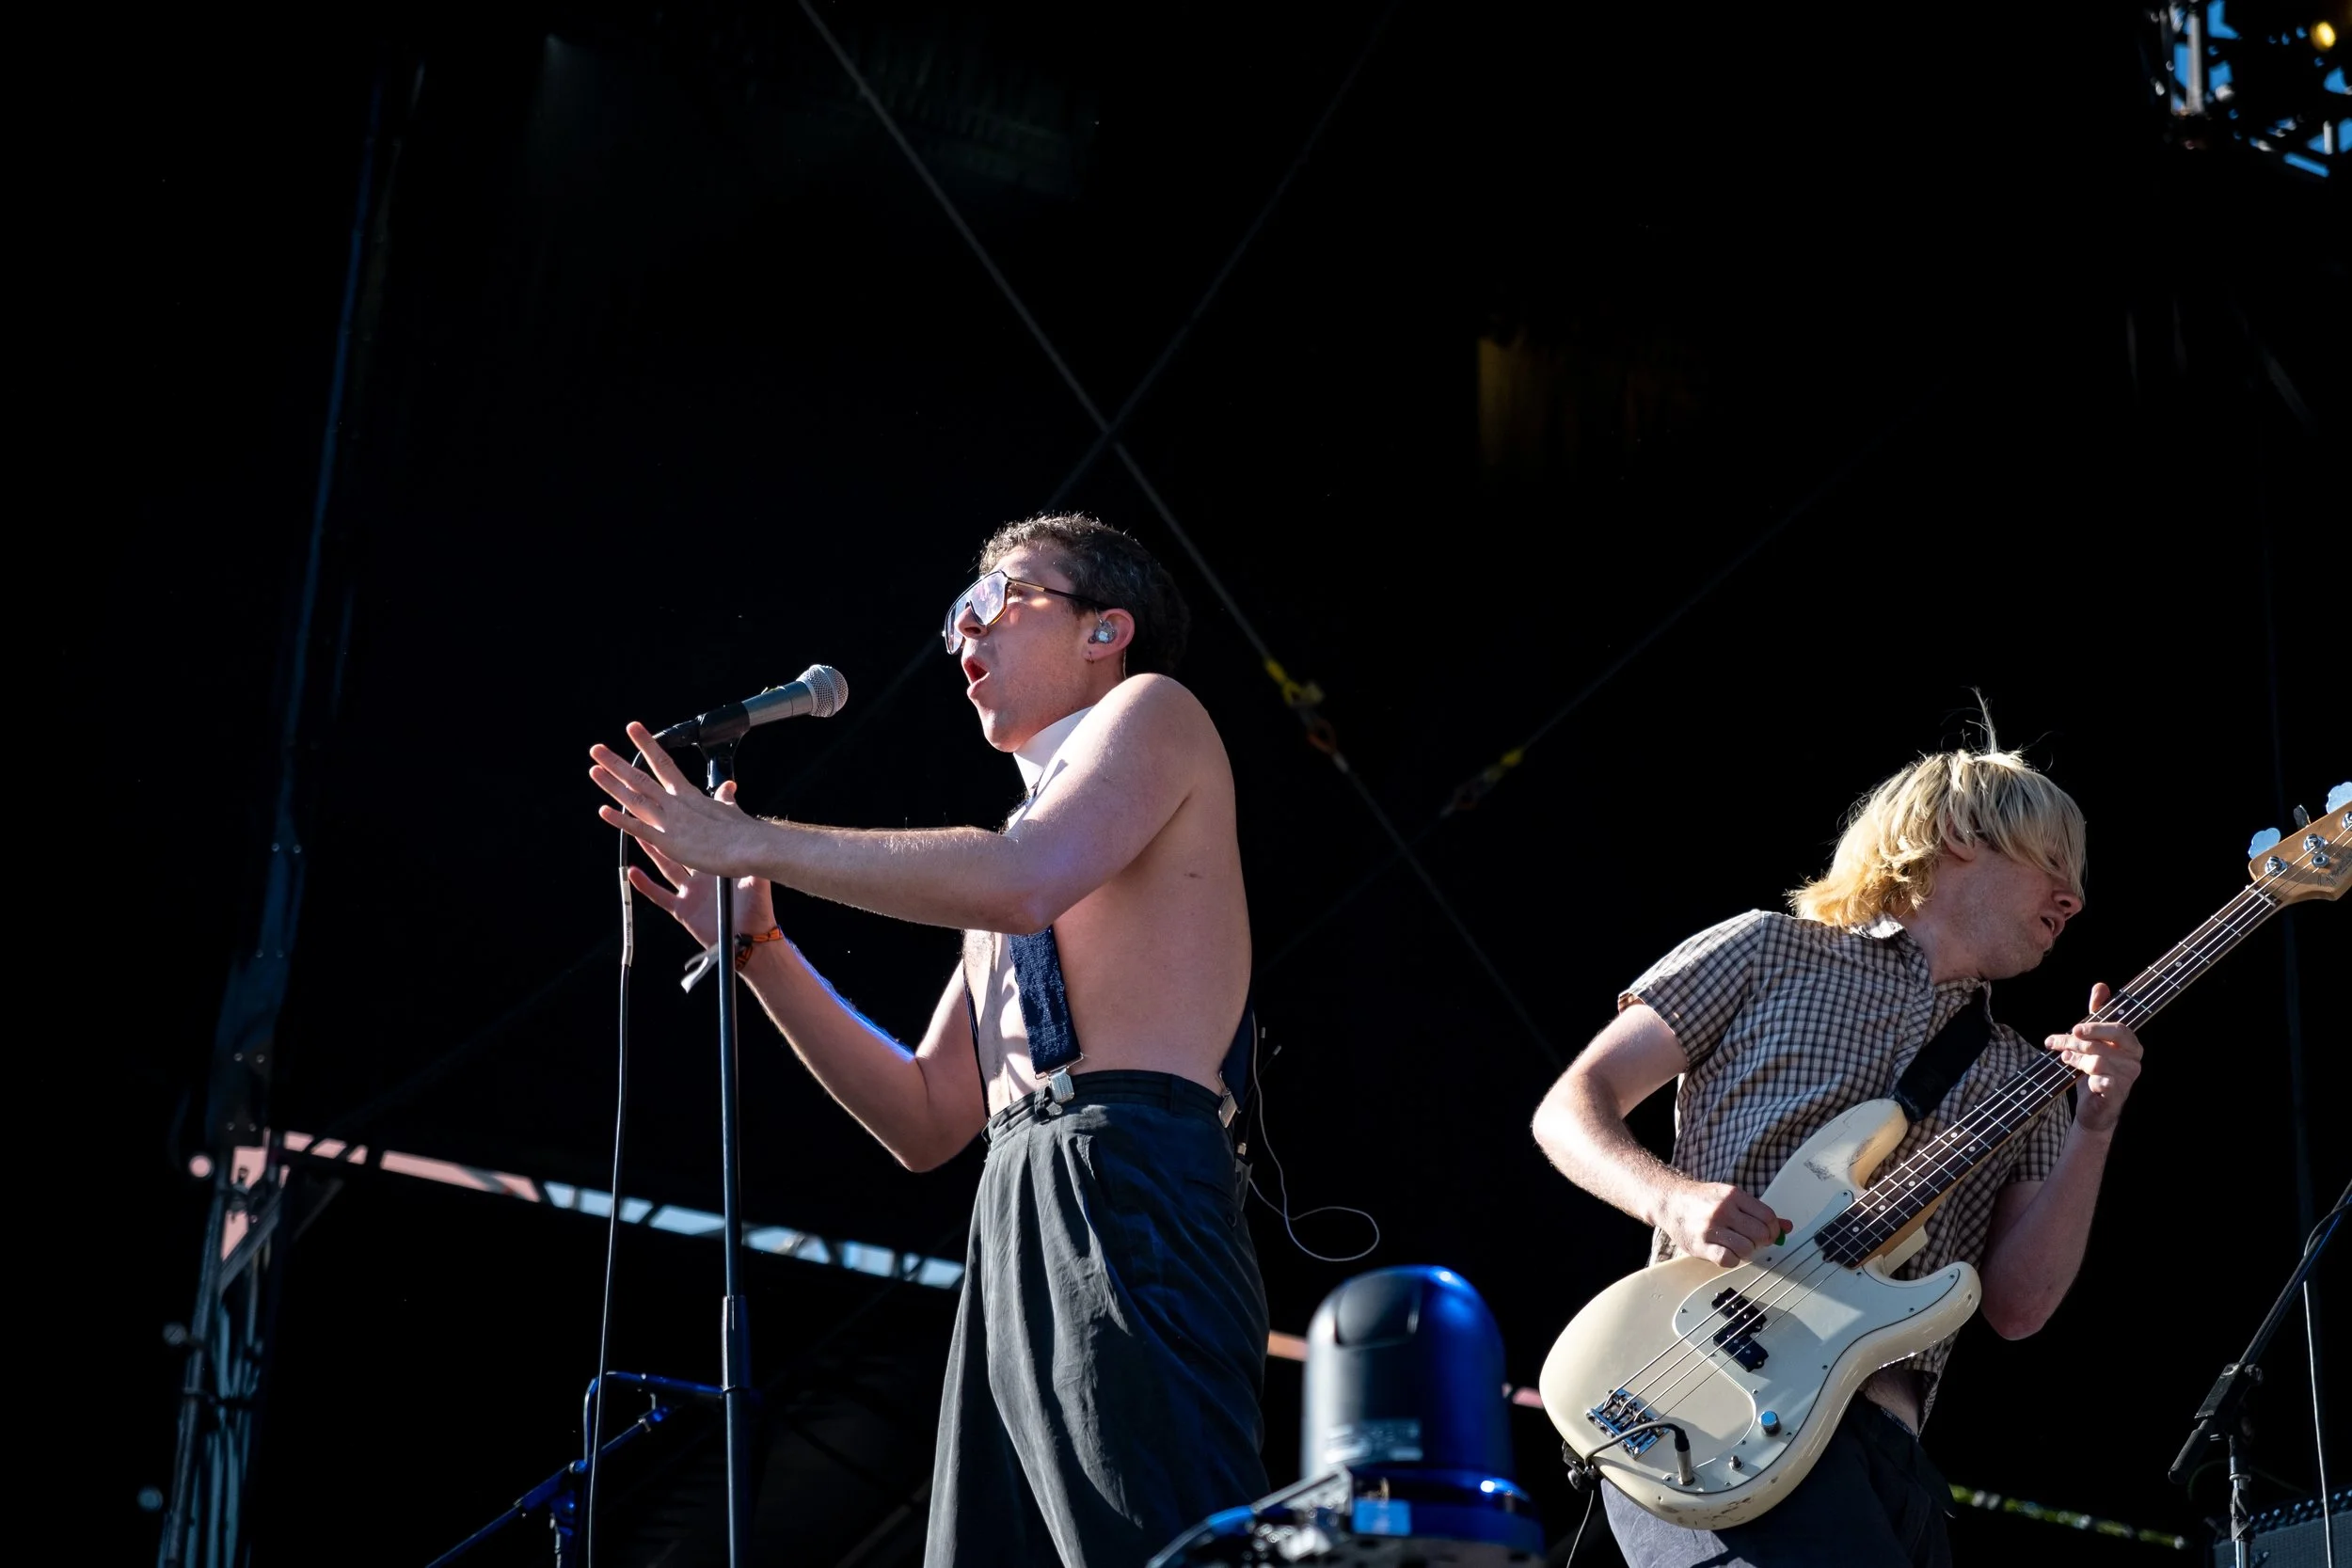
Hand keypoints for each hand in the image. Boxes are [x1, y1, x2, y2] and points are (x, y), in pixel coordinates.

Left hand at [589, 724, 771, 876]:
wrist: (752, 847)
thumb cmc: (745, 832)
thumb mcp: (732, 810)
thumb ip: (725, 798)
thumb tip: (728, 787)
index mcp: (689, 796)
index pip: (664, 764)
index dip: (646, 746)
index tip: (633, 729)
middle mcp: (676, 804)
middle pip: (641, 779)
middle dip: (617, 763)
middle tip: (597, 749)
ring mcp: (671, 822)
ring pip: (635, 799)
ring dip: (612, 784)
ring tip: (594, 769)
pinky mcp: (670, 842)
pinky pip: (640, 829)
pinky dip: (621, 821)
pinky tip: (604, 811)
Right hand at [626, 786, 778, 949]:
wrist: (752, 937)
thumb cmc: (758, 908)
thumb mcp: (756, 876)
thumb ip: (754, 855)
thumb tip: (758, 833)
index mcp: (717, 865)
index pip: (701, 840)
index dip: (691, 826)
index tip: (682, 808)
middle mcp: (701, 876)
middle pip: (679, 849)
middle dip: (666, 832)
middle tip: (654, 812)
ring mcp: (690, 893)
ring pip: (666, 867)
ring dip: (652, 852)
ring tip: (638, 834)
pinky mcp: (682, 910)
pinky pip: (659, 895)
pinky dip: (645, 885)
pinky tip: (633, 872)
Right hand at [1658, 1181, 1784, 1266]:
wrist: (1670, 1201)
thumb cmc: (1702, 1200)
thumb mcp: (1731, 1197)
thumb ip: (1759, 1212)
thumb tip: (1787, 1226)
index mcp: (1733, 1196)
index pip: (1767, 1216)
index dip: (1773, 1229)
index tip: (1769, 1233)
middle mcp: (1722, 1210)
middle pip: (1759, 1233)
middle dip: (1761, 1241)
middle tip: (1754, 1241)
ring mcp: (1711, 1228)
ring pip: (1746, 1248)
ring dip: (1747, 1251)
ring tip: (1739, 1246)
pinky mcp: (1701, 1245)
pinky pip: (1729, 1259)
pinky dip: (1733, 1259)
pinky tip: (1728, 1252)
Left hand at [2047, 982, 2143, 1134]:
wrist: (2094, 1108)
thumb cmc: (2093, 1070)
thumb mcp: (2093, 1039)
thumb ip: (2097, 1014)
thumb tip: (2101, 986)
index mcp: (2131, 1045)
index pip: (2120, 1029)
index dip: (2096, 1027)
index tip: (2074, 1028)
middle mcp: (2134, 1061)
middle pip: (2101, 1044)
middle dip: (2074, 1041)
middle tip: (2055, 1042)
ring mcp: (2127, 1079)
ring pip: (2098, 1061)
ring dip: (2075, 1059)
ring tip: (2065, 1058)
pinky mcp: (2117, 1095)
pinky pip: (2102, 1081)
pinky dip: (2087, 1078)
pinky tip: (2079, 1077)